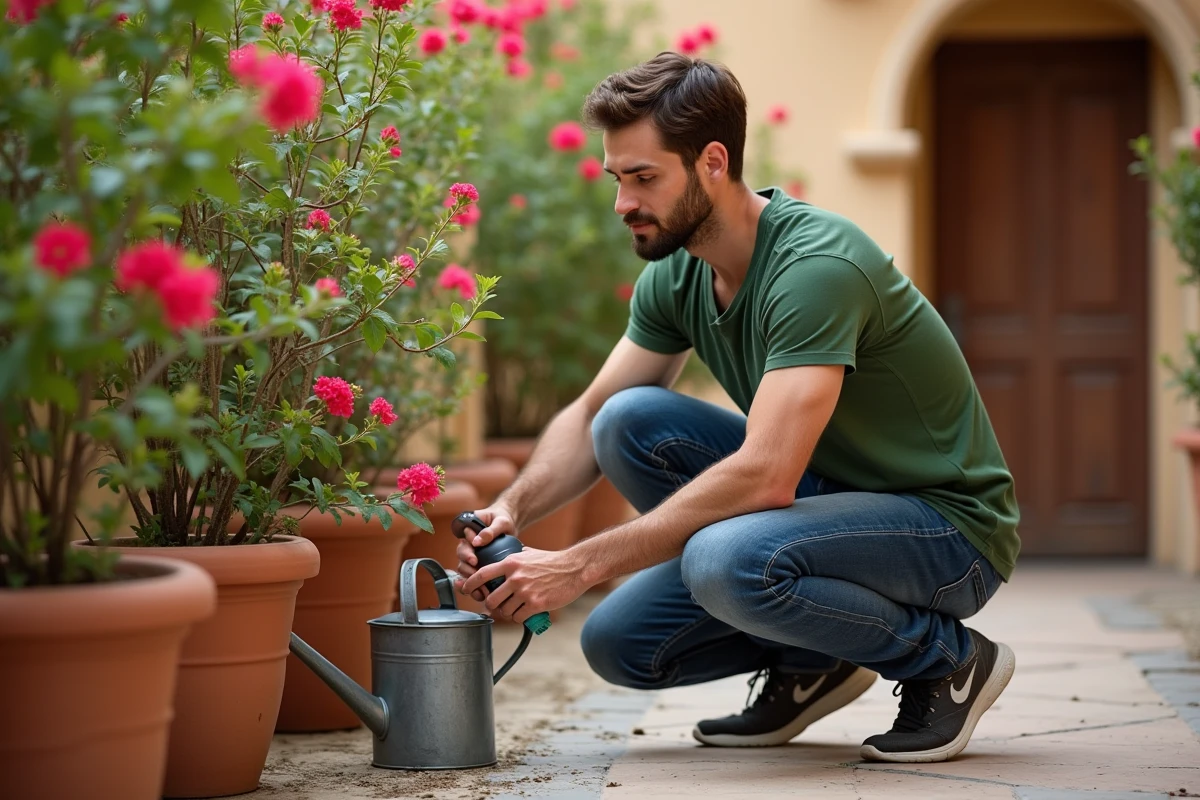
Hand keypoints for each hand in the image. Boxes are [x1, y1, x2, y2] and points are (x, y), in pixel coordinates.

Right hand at [454, 504, 517, 600]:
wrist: (509, 526)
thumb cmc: (503, 519)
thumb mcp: (500, 521)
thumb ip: (490, 529)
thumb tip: (478, 540)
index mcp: (469, 533)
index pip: (464, 545)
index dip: (467, 554)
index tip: (474, 560)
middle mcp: (468, 546)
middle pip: (461, 561)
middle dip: (467, 570)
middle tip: (477, 576)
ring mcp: (474, 557)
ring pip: (465, 572)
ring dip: (470, 581)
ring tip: (479, 589)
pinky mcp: (480, 567)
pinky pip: (474, 578)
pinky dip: (476, 587)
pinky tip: (480, 594)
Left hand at [461, 546, 588, 624]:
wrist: (574, 569)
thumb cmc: (553, 561)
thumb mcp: (530, 553)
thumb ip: (515, 557)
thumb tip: (503, 561)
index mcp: (511, 563)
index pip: (482, 574)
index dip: (470, 583)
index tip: (465, 589)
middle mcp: (515, 577)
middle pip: (491, 599)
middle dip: (492, 605)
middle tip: (498, 606)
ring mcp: (525, 591)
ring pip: (505, 611)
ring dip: (508, 613)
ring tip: (516, 608)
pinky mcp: (536, 604)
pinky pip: (518, 617)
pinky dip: (520, 618)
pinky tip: (525, 613)